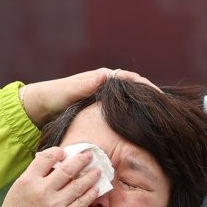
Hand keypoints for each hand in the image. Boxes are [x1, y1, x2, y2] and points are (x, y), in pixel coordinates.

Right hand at [0, 147, 99, 206]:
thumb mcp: (17, 189)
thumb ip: (34, 177)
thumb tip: (53, 166)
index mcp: (28, 180)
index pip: (47, 157)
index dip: (58, 152)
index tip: (64, 153)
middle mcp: (42, 190)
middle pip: (68, 169)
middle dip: (82, 160)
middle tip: (89, 156)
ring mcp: (54, 204)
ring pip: (78, 185)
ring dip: (91, 176)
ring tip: (97, 171)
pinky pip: (81, 203)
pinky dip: (90, 194)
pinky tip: (95, 189)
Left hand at [19, 68, 157, 127]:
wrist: (39, 107)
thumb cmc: (53, 97)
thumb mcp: (69, 90)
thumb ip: (86, 84)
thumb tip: (106, 76)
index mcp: (101, 79)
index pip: (131, 79)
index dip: (146, 87)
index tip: (158, 96)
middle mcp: (105, 86)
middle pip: (135, 90)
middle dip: (150, 98)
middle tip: (166, 110)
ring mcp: (104, 99)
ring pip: (130, 103)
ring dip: (143, 109)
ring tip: (159, 121)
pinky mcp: (100, 111)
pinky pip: (121, 113)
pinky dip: (132, 119)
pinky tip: (139, 130)